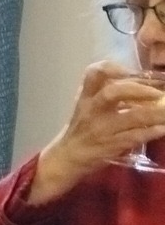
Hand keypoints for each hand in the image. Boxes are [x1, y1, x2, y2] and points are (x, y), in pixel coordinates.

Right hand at [29, 61, 164, 203]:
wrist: (69, 156)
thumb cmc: (82, 128)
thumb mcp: (87, 106)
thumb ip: (107, 94)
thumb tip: (143, 85)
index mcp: (86, 97)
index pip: (93, 74)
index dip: (113, 68)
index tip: (132, 70)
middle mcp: (92, 110)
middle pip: (112, 93)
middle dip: (139, 90)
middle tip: (158, 94)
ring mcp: (102, 128)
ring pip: (131, 117)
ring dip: (155, 113)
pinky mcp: (111, 145)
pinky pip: (135, 136)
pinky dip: (152, 132)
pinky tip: (163, 129)